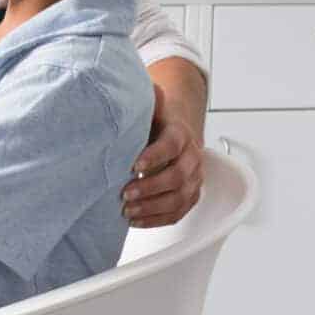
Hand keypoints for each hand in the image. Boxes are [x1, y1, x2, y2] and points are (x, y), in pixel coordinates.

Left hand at [122, 84, 203, 227]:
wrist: (176, 128)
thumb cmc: (155, 121)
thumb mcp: (148, 108)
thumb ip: (139, 103)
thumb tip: (120, 93)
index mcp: (180, 133)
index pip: (171, 145)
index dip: (154, 156)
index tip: (133, 166)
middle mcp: (191, 157)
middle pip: (177, 176)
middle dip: (150, 187)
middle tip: (125, 193)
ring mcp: (194, 178)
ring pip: (179, 198)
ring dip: (152, 207)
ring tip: (127, 210)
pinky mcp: (190, 195)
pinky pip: (178, 213)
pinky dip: (157, 220)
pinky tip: (136, 221)